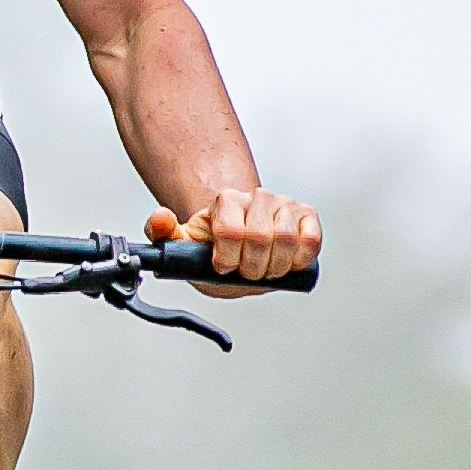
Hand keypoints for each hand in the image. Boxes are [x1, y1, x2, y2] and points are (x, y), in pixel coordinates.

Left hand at [149, 187, 319, 293]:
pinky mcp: (307, 217)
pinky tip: (287, 263)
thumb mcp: (183, 243)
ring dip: (274, 266)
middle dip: (250, 267)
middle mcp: (257, 197)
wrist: (240, 242)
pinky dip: (300, 258)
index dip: (227, 258)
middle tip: (245, 272)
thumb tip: (159, 218)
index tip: (223, 266)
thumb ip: (163, 233)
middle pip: (259, 237)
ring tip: (264, 269)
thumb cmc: (214, 245)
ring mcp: (284, 205)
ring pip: (285, 239)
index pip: (230, 231)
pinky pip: (311, 239)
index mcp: (226, 201)